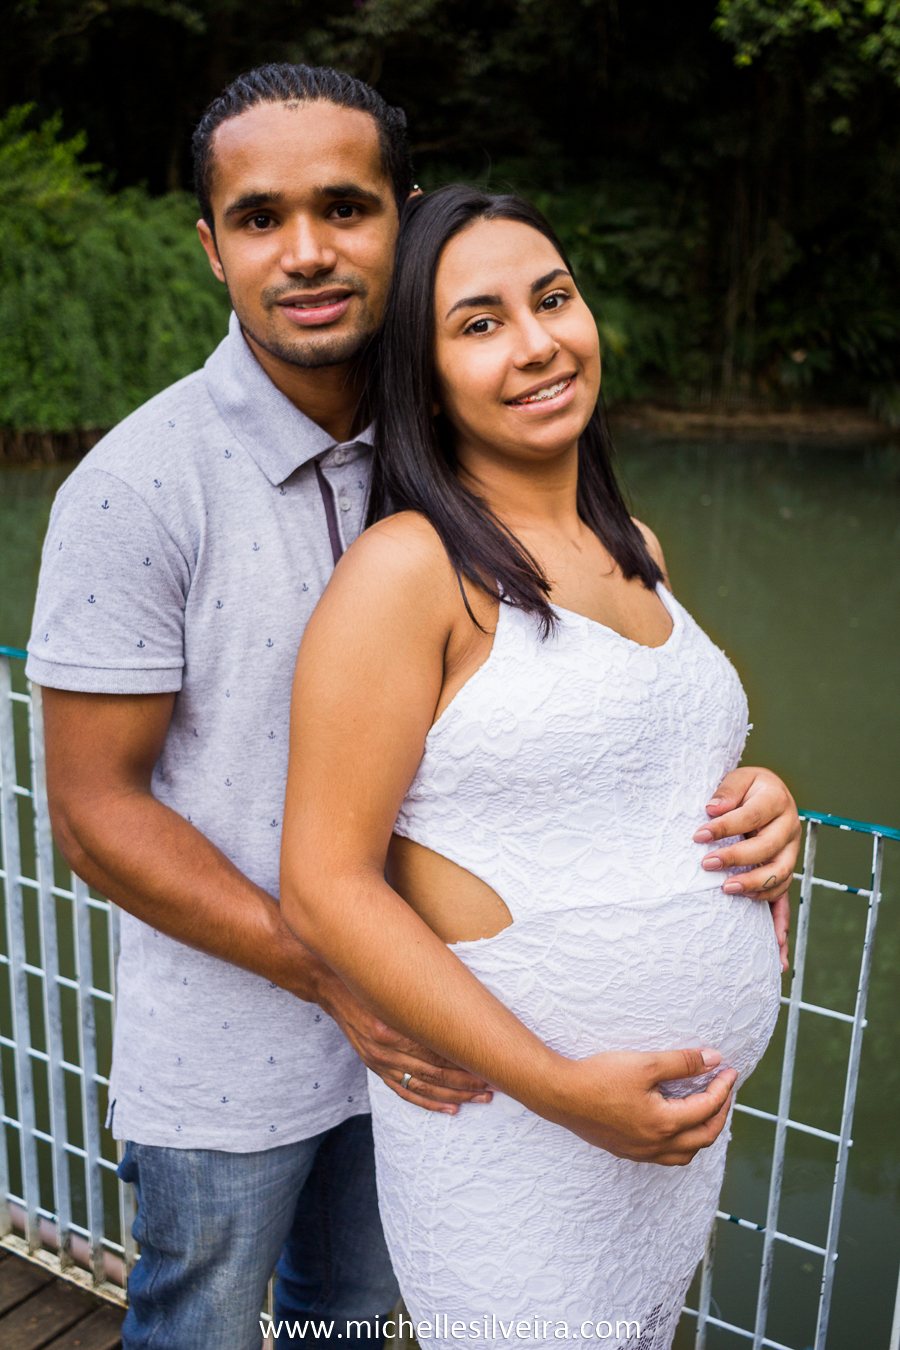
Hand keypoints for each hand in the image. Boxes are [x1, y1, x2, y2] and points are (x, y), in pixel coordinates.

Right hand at [313, 964, 492, 1113]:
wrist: (334, 990)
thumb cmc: (371, 982)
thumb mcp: (397, 987)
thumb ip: (426, 1000)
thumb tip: (465, 1008)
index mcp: (392, 1027)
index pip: (436, 1052)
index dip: (464, 1061)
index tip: (489, 1063)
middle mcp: (385, 1049)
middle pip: (434, 1072)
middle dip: (466, 1082)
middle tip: (492, 1085)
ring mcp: (380, 1063)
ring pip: (424, 1086)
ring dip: (454, 1095)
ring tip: (480, 1097)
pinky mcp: (377, 1069)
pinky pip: (406, 1092)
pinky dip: (430, 1102)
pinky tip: (451, 1108)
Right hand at [539, 1047, 736, 1164]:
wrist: (560, 1094)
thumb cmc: (599, 1077)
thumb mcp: (645, 1063)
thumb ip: (682, 1062)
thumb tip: (714, 1060)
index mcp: (664, 1124)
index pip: (706, 1108)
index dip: (723, 1088)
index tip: (729, 1071)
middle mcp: (655, 1145)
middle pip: (703, 1137)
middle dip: (720, 1113)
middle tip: (724, 1090)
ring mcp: (640, 1152)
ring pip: (685, 1154)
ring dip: (702, 1133)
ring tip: (704, 1109)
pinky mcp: (626, 1151)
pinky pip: (665, 1156)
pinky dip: (681, 1142)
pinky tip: (674, 1124)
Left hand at [693, 766, 798, 970]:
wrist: (767, 793)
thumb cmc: (747, 788)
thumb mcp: (739, 778)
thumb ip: (727, 791)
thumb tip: (712, 808)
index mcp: (777, 802)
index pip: (751, 817)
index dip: (725, 827)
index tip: (698, 835)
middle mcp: (789, 830)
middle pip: (768, 850)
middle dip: (737, 859)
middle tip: (706, 865)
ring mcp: (789, 855)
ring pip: (780, 877)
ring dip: (755, 887)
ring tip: (727, 891)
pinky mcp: (783, 874)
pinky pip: (785, 902)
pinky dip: (781, 925)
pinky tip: (776, 948)